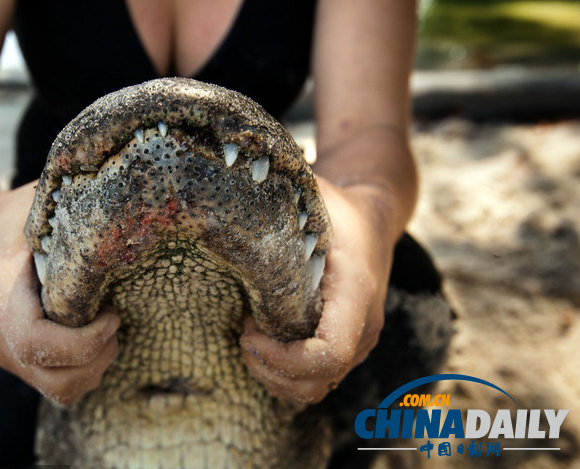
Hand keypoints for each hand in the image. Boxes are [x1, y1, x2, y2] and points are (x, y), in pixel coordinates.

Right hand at [0, 182, 119, 404]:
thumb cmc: (16, 214)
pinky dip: (84, 369)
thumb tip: (125, 214)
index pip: (36, 343)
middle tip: (115, 322)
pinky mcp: (16, 359)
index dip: (83, 341)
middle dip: (98, 359)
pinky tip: (93, 334)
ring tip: (107, 328)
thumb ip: (74, 212)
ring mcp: (3, 350)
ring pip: (58, 389)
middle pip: (53, 379)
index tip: (113, 314)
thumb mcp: (40, 202)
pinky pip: (54, 383)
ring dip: (94, 367)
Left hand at [240, 178, 394, 404]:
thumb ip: (272, 211)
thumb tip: (217, 209)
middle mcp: (363, 327)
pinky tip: (262, 337)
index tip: (247, 333)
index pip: (328, 354)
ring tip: (251, 334)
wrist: (372, 218)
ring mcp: (357, 342)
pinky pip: (315, 381)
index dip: (283, 358)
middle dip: (269, 370)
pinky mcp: (346, 348)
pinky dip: (283, 372)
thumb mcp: (309, 200)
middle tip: (243, 333)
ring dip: (273, 374)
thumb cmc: (336, 208)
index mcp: (355, 294)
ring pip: (313, 389)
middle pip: (317, 383)